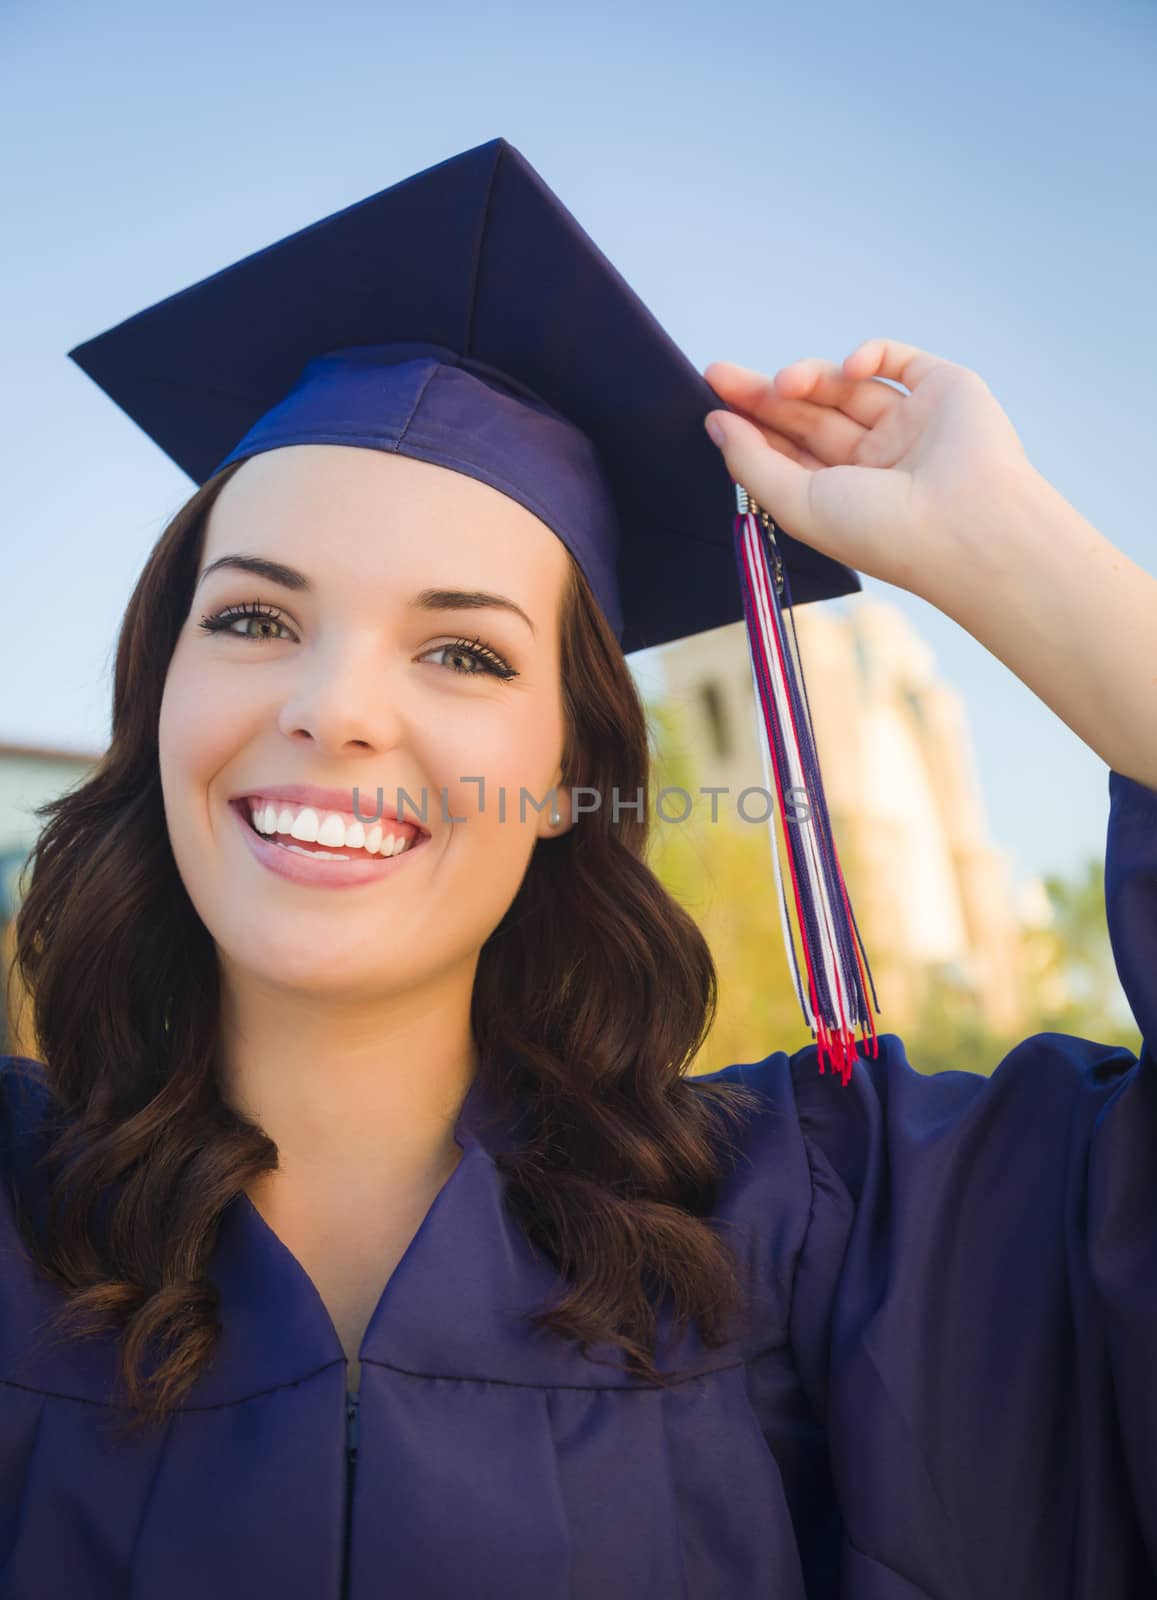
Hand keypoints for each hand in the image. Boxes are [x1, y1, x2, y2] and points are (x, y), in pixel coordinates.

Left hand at [703, 339, 1035, 605]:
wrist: (966, 525)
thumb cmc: (882, 530)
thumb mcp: (798, 503)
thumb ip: (753, 463)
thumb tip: (716, 424)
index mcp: (844, 494)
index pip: (790, 450)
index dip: (752, 426)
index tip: (713, 405)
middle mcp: (876, 460)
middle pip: (809, 414)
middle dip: (764, 395)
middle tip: (719, 375)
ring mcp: (909, 424)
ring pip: (846, 386)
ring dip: (809, 377)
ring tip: (784, 384)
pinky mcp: (943, 390)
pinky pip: (897, 360)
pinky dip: (868, 354)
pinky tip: (847, 368)